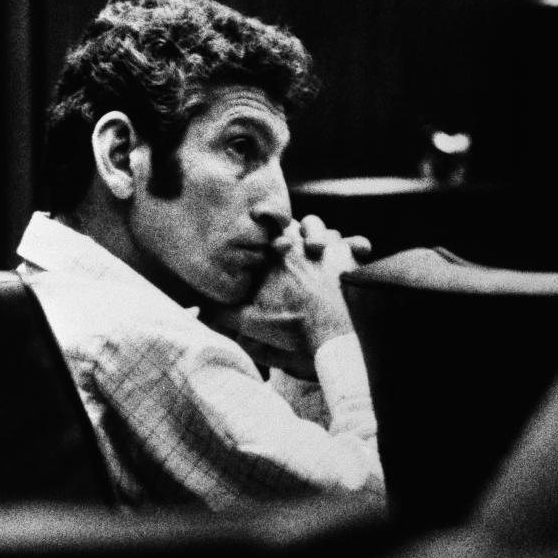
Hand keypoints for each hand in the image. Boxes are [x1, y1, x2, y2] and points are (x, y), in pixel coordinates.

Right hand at [212, 216, 363, 375]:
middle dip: (296, 232)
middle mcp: (302, 243)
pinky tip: (357, 252)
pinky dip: (356, 247)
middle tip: (294, 247)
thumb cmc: (291, 326)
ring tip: (319, 250)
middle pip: (298, 224)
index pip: (270, 229)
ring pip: (324, 230)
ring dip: (321, 236)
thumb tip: (200, 310)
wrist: (331, 334)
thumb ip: (225, 313)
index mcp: (277, 254)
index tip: (271, 242)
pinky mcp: (352, 259)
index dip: (269, 232)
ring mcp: (330, 248)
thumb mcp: (251, 322)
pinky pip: (357, 244)